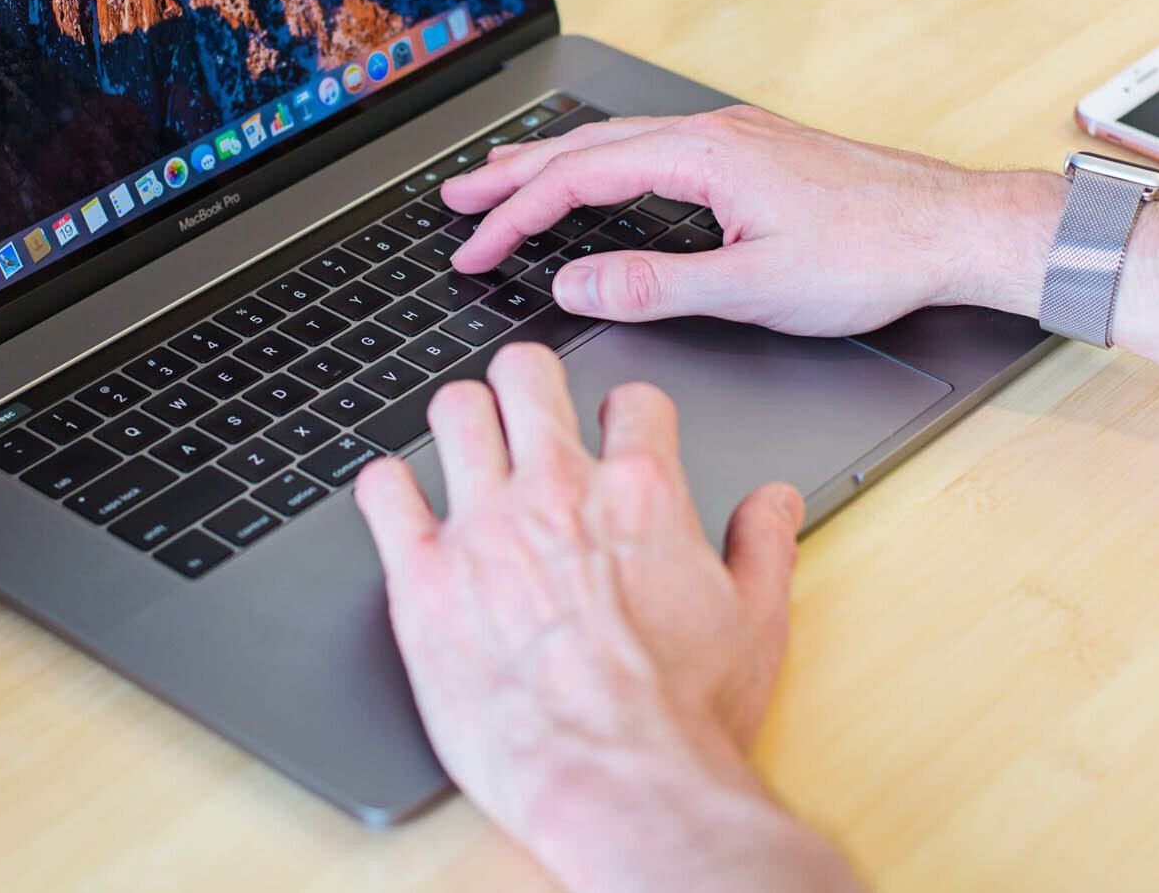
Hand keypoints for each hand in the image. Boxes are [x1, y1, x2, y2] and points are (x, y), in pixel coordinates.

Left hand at [355, 344, 856, 892]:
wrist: (619, 783)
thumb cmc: (684, 718)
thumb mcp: (756, 626)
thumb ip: (763, 548)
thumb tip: (775, 500)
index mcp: (639, 495)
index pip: (632, 400)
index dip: (626, 411)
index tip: (616, 429)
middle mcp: (557, 493)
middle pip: (526, 375)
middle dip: (526, 382)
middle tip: (523, 407)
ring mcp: (484, 529)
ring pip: (454, 412)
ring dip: (460, 421)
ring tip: (463, 445)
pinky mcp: (424, 578)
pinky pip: (383, 491)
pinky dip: (388, 488)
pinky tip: (400, 504)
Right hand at [444, 106, 1057, 336]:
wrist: (957, 229)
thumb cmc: (875, 255)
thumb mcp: (754, 288)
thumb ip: (655, 286)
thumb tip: (573, 284)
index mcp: (703, 155)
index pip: (577, 180)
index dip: (514, 217)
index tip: (474, 251)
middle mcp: (713, 132)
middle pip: (585, 144)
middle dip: (512, 171)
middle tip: (455, 194)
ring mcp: (735, 137)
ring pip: (619, 141)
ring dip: (554, 163)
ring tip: (505, 179)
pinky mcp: (755, 153)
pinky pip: (652, 147)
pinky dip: (603, 163)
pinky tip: (601, 180)